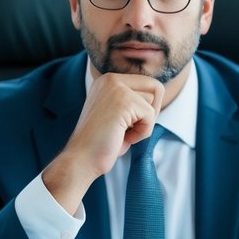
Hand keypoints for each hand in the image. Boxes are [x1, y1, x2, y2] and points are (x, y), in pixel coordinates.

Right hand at [41, 73, 163, 213]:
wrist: (81, 159)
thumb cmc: (101, 143)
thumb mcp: (118, 115)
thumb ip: (134, 102)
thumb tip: (157, 95)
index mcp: (108, 80)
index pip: (149, 83)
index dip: (148, 108)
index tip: (130, 124)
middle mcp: (110, 79)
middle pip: (155, 89)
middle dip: (148, 115)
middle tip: (126, 129)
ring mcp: (116, 88)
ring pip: (153, 104)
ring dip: (143, 125)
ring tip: (121, 133)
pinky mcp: (123, 101)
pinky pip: (150, 117)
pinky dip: (141, 133)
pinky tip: (122, 138)